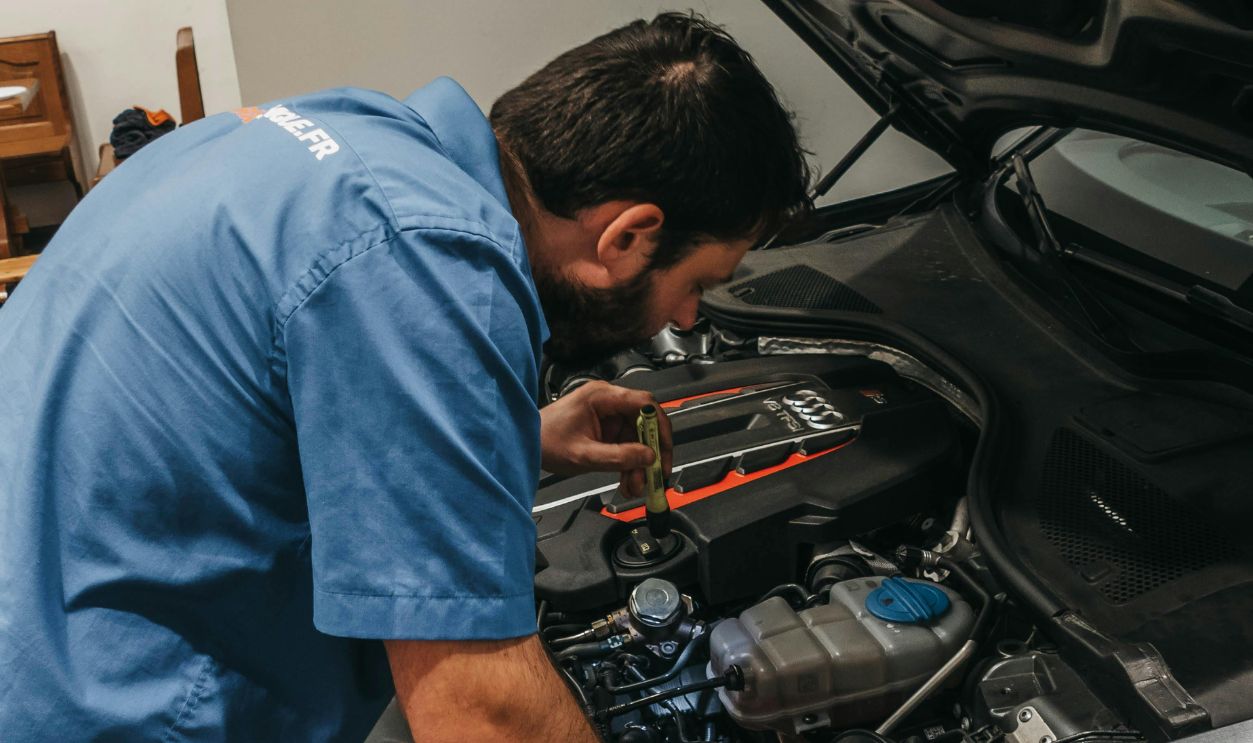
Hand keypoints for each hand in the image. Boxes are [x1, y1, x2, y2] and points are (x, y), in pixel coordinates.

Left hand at [540, 381, 672, 498]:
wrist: (525, 445)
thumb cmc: (545, 441)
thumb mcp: (584, 455)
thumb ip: (618, 457)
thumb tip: (648, 457)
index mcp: (602, 397)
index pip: (645, 403)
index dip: (660, 426)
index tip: (664, 450)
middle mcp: (608, 402)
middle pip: (644, 424)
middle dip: (650, 453)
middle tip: (655, 475)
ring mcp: (607, 416)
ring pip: (637, 439)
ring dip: (639, 465)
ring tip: (635, 488)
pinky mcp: (605, 430)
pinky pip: (626, 446)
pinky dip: (628, 465)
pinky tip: (628, 483)